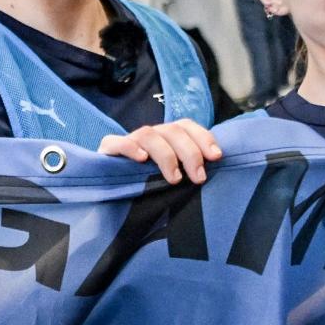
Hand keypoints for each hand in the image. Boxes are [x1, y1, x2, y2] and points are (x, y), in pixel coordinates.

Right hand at [97, 119, 221, 184]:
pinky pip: (118, 143)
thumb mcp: (173, 178)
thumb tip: (214, 167)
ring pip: (149, 134)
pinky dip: (131, 148)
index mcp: (166, 138)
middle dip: (190, 152)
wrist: (111, 197)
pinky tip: (142, 160)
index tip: (216, 157)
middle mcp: (150, 135)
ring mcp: (129, 141)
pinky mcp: (108, 150)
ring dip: (166, 155)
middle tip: (198, 178)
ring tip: (174, 179)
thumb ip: (189, 170)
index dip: (203, 137)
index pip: (186, 126)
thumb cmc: (148, 188)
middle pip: (172, 130)